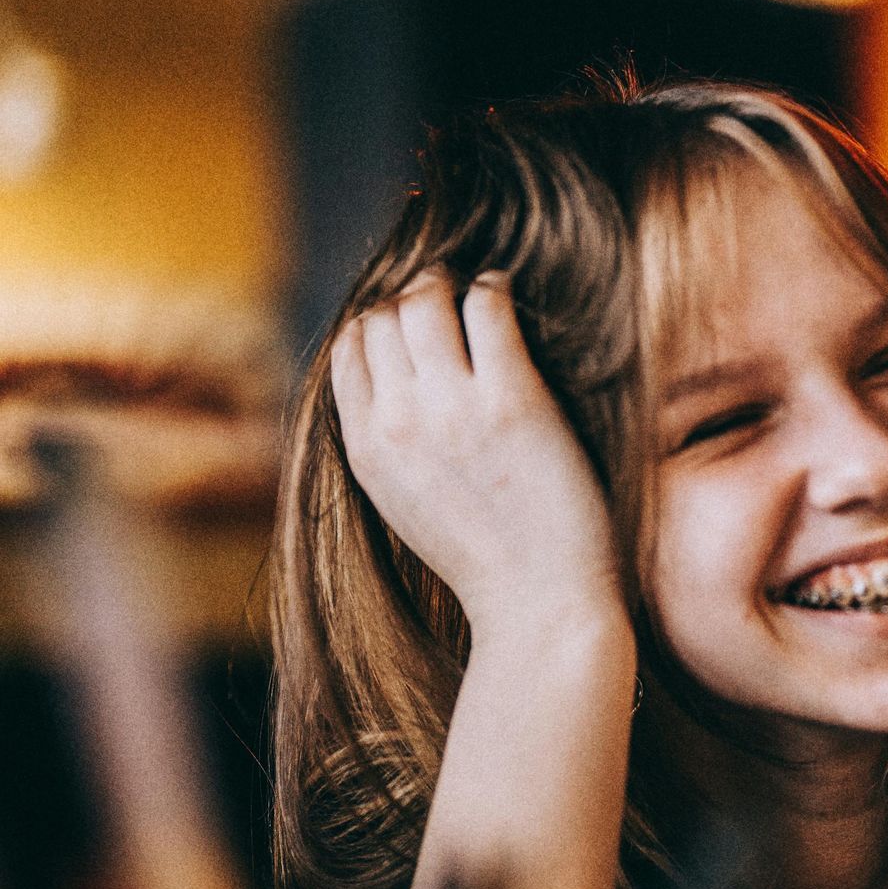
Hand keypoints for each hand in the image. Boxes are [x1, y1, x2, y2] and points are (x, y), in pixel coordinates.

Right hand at [329, 274, 622, 640]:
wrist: (538, 604)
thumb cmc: (483, 557)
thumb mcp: (402, 501)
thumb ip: (386, 442)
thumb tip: (388, 385)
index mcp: (365, 448)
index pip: (349, 347)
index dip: (380, 322)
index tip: (412, 321)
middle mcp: (399, 421)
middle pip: (384, 314)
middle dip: (413, 295)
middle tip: (448, 296)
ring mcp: (453, 408)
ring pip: (426, 299)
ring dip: (450, 283)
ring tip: (477, 291)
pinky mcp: (511, 399)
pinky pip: (487, 307)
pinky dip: (495, 289)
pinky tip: (509, 296)